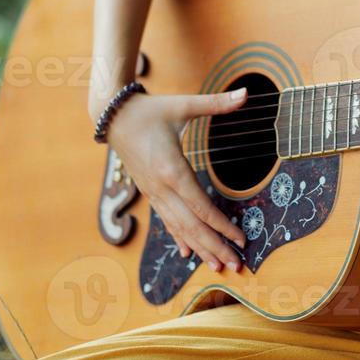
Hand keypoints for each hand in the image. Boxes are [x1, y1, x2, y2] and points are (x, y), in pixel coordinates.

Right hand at [99, 87, 250, 271]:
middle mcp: (162, 188)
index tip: (241, 239)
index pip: (201, 206)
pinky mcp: (149, 193)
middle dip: (215, 247)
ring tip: (219, 266)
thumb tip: (246, 93)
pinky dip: (179, 238)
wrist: (113, 116)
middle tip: (237, 266)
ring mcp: (153, 193)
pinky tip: (188, 254)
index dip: (222, 225)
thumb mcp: (183, 105)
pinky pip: (166, 221)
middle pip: (191, 226)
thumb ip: (217, 102)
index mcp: (172, 169)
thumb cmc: (150, 110)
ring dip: (200, 248)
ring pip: (179, 228)